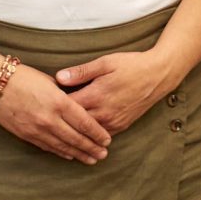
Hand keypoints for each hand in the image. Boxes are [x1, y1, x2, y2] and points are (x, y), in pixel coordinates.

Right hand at [0, 62, 112, 163]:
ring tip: (91, 160)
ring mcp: (37, 129)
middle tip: (104, 155)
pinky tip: (70, 155)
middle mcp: (49, 119)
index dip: (98, 133)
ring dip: (79, 154)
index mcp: (59, 102)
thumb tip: (81, 104)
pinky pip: (47, 147)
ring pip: (63, 146)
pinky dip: (61, 152)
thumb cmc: (23, 76)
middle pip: (76, 138)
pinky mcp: (26, 135)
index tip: (108, 140)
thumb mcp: (50, 81)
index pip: (84, 122)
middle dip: (92, 148)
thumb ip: (66, 94)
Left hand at [56, 48, 180, 134]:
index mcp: (96, 96)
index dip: (53, 105)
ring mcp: (113, 122)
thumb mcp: (105, 63)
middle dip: (59, 122)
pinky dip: (88, 136)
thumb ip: (81, 72)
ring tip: (57, 132)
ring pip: (87, 134)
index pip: (67, 106)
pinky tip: (78, 136)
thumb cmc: (131, 65)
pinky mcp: (121, 126)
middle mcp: (104, 113)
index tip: (42, 103)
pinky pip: (100, 135)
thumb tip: (59, 77)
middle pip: (74, 124)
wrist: (158, 75)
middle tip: (44, 120)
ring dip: (73, 133)